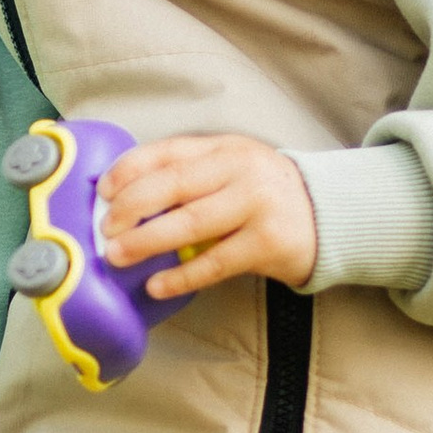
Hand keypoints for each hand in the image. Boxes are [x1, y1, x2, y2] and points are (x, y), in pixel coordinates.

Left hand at [99, 131, 316, 302]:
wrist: (330, 215)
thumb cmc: (264, 194)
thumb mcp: (231, 169)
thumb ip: (189, 175)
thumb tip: (126, 200)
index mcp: (224, 148)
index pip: (168, 152)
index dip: (129, 170)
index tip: (102, 191)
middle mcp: (240, 170)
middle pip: (173, 184)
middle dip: (131, 207)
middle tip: (105, 228)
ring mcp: (256, 205)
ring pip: (190, 222)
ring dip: (147, 241)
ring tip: (117, 255)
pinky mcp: (267, 243)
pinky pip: (215, 262)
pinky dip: (182, 276)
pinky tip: (157, 284)